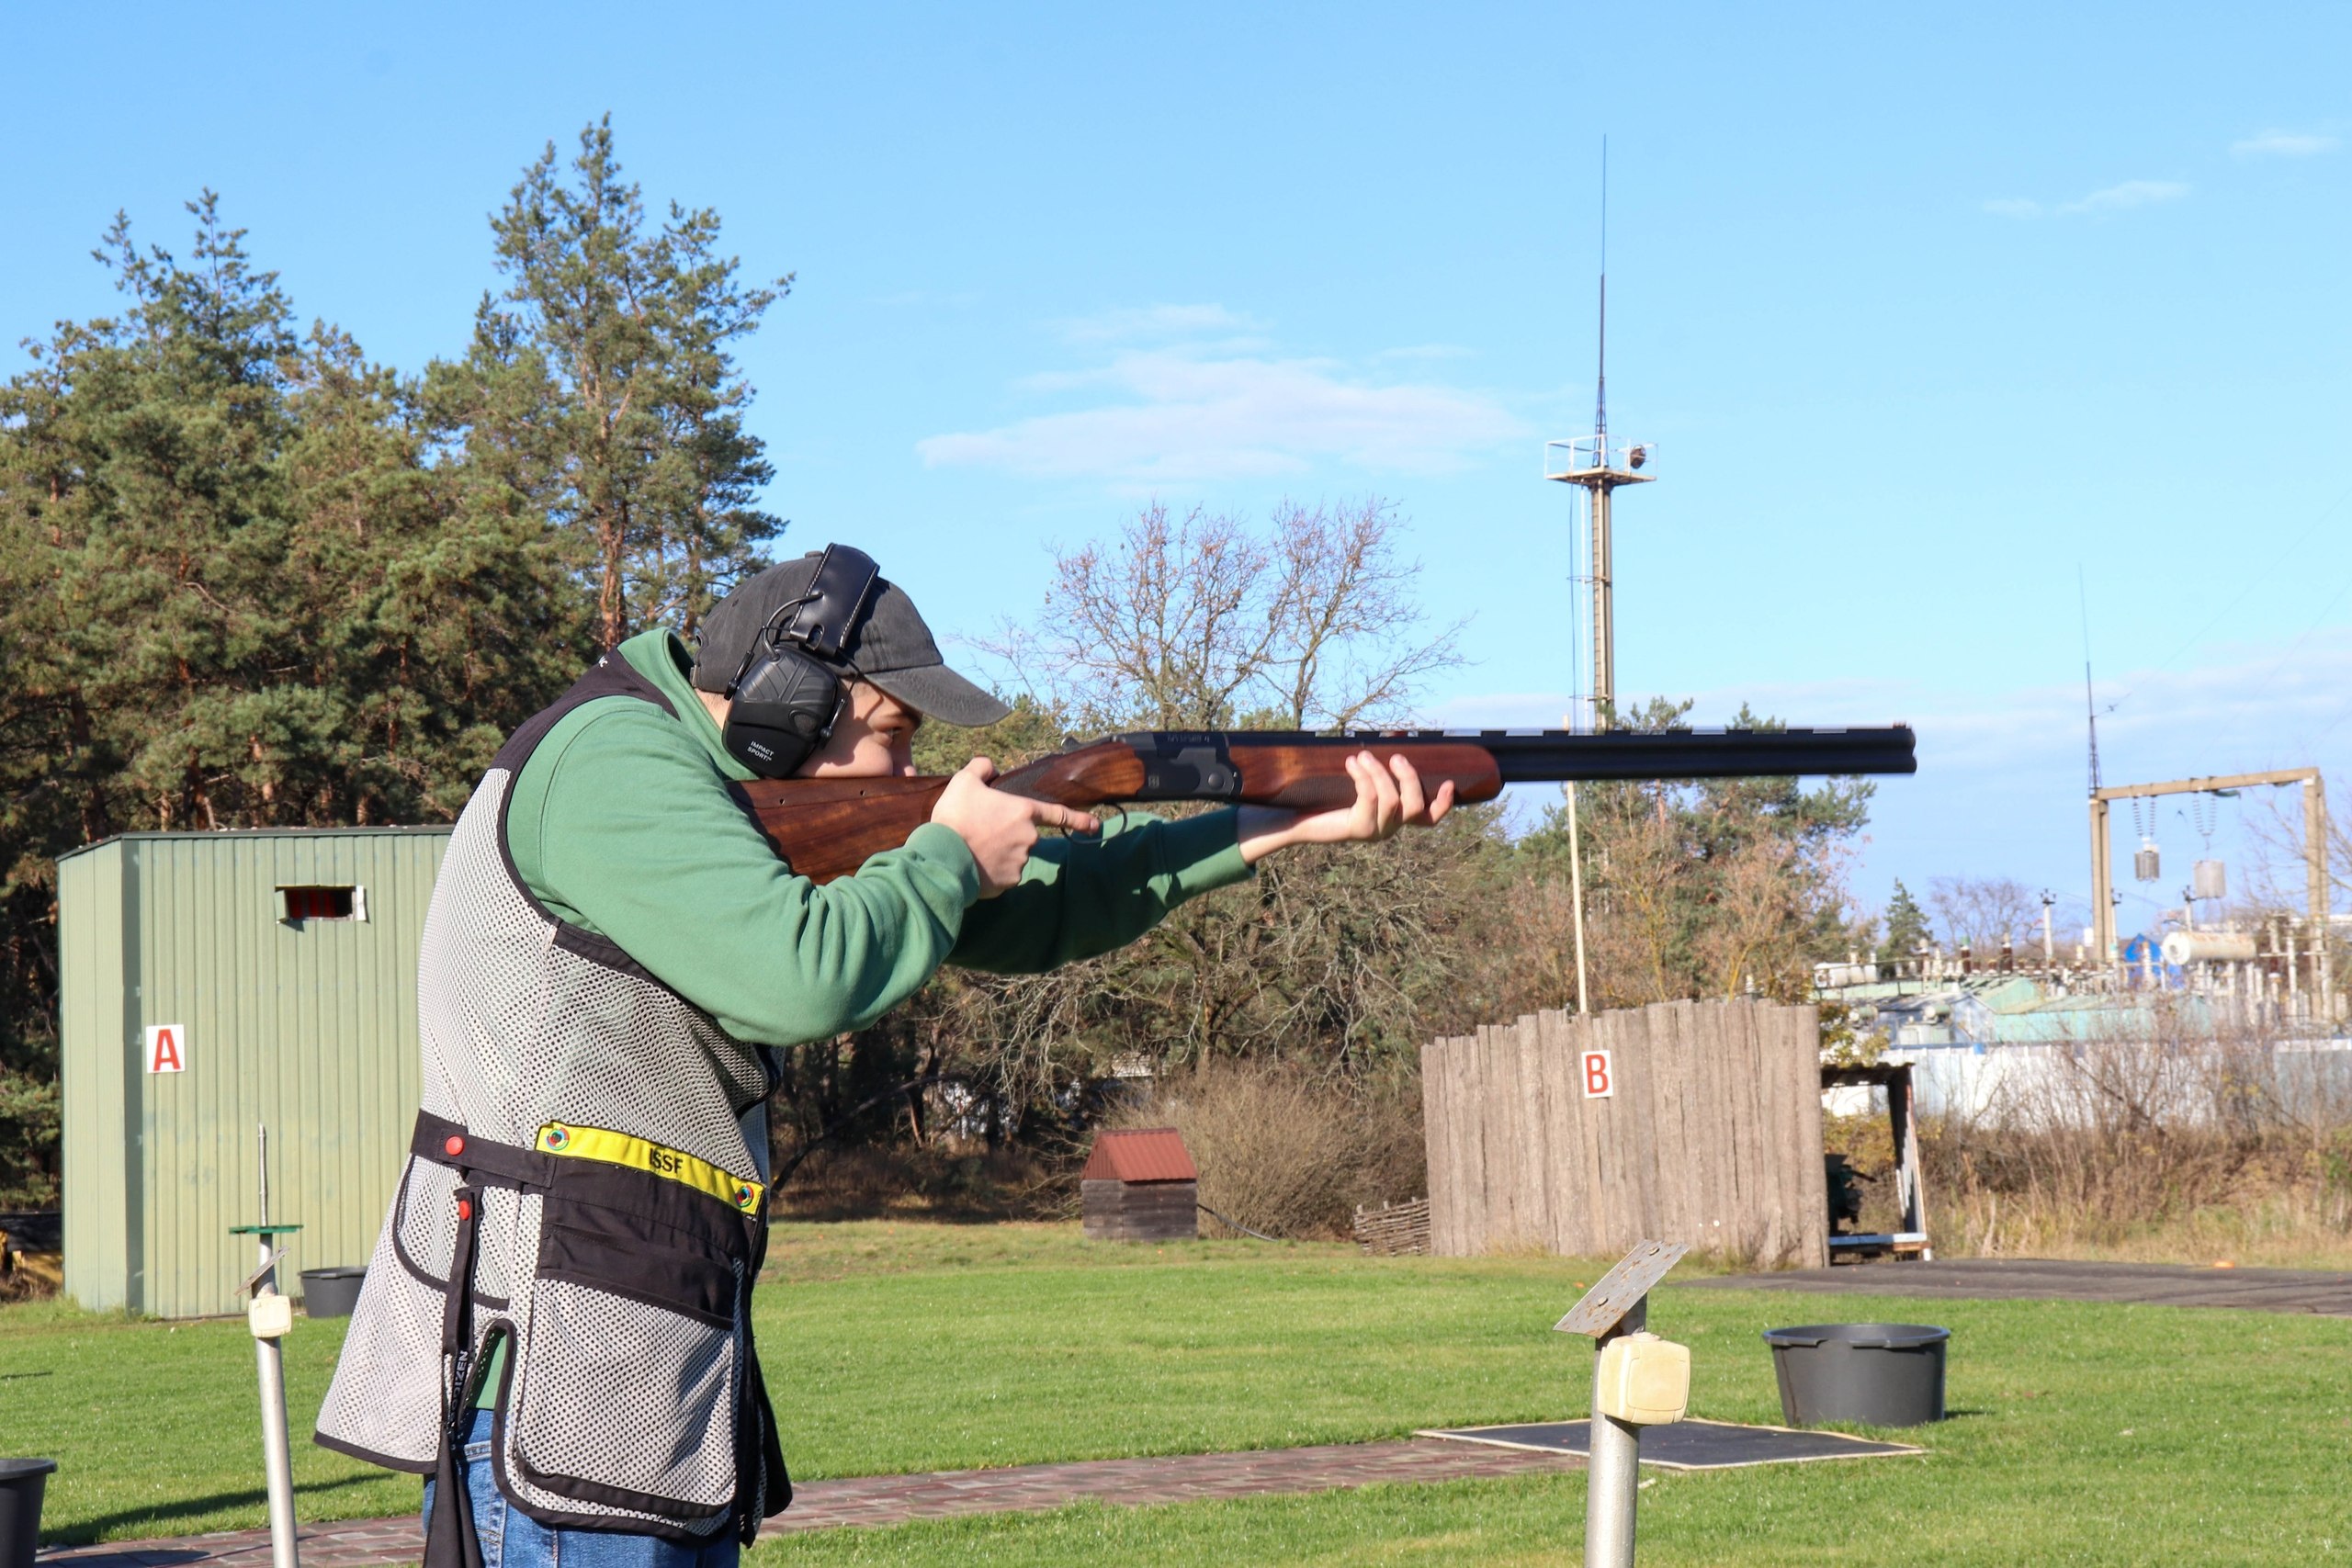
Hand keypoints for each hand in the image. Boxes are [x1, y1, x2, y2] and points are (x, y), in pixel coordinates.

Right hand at [930, 756, 1099, 896]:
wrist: (940, 856)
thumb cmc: (955, 817)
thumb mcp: (963, 781)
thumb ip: (981, 768)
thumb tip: (990, 767)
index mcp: (1023, 812)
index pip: (1058, 814)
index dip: (1079, 819)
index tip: (1096, 824)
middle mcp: (1029, 839)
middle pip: (1024, 834)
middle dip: (1007, 832)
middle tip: (980, 830)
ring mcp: (1020, 863)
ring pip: (1013, 854)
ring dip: (999, 851)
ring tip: (972, 846)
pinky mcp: (1007, 882)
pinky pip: (1003, 873)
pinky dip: (991, 869)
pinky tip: (973, 863)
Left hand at [1236, 752, 1455, 864]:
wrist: (1296, 818)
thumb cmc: (1325, 796)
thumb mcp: (1356, 781)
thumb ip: (1375, 771)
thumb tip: (1393, 739)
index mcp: (1395, 818)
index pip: (1428, 819)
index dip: (1442, 804)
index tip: (1448, 782)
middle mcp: (1389, 828)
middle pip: (1415, 806)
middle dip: (1408, 778)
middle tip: (1395, 756)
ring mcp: (1375, 831)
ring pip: (1392, 801)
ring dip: (1379, 773)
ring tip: (1362, 755)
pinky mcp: (1358, 829)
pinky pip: (1370, 799)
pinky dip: (1363, 778)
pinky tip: (1351, 763)